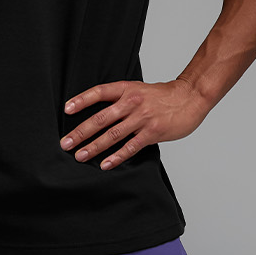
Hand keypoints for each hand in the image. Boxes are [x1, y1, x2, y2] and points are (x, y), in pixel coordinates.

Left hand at [59, 78, 204, 169]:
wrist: (190, 97)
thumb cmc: (163, 96)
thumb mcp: (138, 90)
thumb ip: (120, 100)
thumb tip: (98, 115)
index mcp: (126, 89)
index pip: (99, 92)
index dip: (82, 100)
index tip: (66, 109)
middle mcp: (131, 103)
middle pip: (100, 118)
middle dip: (80, 132)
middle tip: (65, 144)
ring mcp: (142, 118)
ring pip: (112, 135)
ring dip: (93, 147)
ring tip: (80, 156)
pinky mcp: (153, 132)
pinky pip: (131, 147)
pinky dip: (117, 157)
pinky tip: (105, 164)